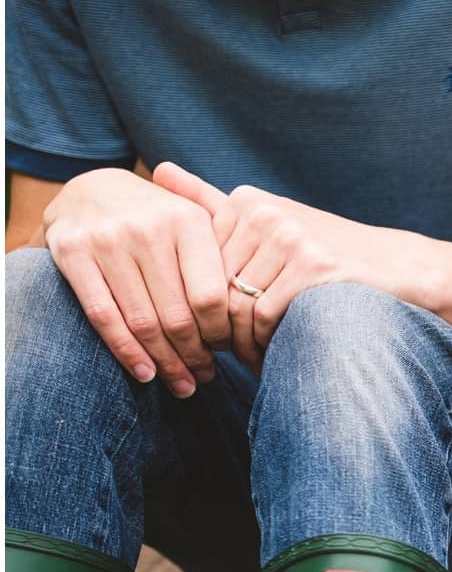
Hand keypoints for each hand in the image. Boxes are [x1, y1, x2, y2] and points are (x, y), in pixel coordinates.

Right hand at [38, 167, 232, 395]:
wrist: (90, 187)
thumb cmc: (159, 217)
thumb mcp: (195, 221)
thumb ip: (226, 256)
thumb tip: (260, 313)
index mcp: (188, 221)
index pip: (211, 297)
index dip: (220, 333)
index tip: (226, 351)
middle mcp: (148, 228)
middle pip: (177, 316)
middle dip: (195, 356)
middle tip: (205, 377)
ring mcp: (107, 240)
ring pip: (142, 321)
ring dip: (165, 363)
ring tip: (182, 384)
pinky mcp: (72, 252)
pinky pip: (103, 315)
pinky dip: (126, 351)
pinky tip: (145, 373)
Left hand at [152, 162, 374, 369]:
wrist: (397, 266)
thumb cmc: (327, 251)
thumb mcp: (271, 221)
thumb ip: (213, 202)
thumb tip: (159, 171)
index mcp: (248, 201)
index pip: (199, 265)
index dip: (202, 304)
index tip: (214, 329)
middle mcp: (266, 214)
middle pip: (215, 286)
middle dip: (219, 328)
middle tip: (229, 354)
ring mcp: (291, 237)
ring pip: (238, 305)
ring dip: (241, 342)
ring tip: (251, 359)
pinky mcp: (313, 266)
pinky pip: (267, 316)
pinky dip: (266, 344)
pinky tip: (274, 354)